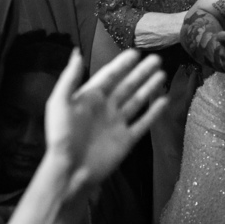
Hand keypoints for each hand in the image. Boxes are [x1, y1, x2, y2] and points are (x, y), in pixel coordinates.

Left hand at [43, 49, 167, 192]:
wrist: (71, 171)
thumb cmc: (62, 136)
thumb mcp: (60, 103)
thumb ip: (69, 78)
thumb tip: (76, 53)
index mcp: (90, 98)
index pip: (109, 76)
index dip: (122, 64)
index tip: (135, 53)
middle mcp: (106, 108)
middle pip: (127, 85)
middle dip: (140, 72)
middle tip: (155, 59)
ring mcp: (117, 123)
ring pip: (137, 101)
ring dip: (148, 87)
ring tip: (162, 74)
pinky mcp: (126, 139)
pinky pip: (143, 123)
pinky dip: (153, 112)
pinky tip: (164, 101)